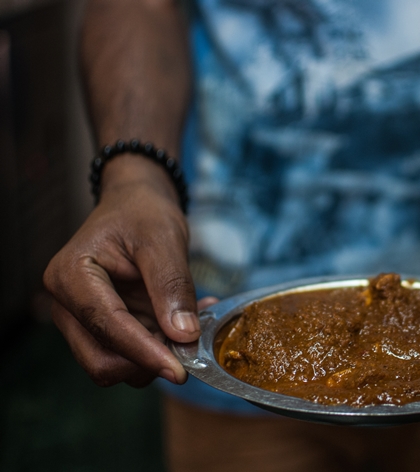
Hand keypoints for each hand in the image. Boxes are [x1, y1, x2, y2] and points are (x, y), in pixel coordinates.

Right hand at [44, 157, 205, 386]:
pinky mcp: (106, 328)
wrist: (136, 205)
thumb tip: (183, 336)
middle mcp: (68, 305)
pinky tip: (187, 323)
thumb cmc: (143, 214)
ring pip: (115, 364)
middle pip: (100, 360)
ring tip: (193, 324)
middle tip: (190, 347)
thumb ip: (172, 286)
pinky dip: (160, 349)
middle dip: (146, 363)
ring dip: (156, 357)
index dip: (144, 352)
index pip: (106, 326)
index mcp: (71, 276)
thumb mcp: (163, 240)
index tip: (180, 371)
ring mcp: (84, 320)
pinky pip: (131, 354)